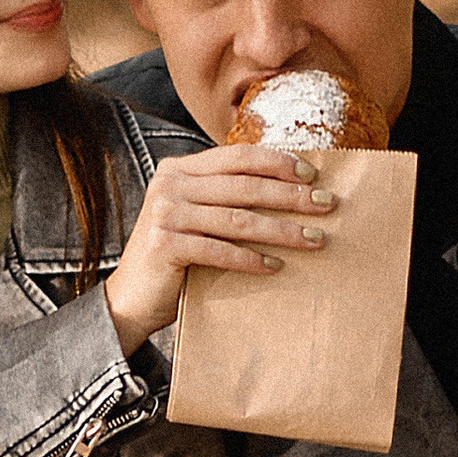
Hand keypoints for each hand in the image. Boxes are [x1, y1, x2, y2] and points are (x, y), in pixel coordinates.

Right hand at [102, 141, 330, 354]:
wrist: (131, 299)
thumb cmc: (175, 259)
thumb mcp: (197, 217)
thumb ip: (224, 198)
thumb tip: (289, 191)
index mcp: (179, 169)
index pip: (238, 157)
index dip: (278, 163)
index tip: (312, 176)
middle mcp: (169, 184)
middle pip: (244, 186)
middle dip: (290, 196)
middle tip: (326, 206)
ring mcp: (165, 214)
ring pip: (237, 219)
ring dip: (282, 230)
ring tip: (314, 239)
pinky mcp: (164, 245)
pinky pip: (218, 250)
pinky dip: (250, 259)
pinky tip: (275, 266)